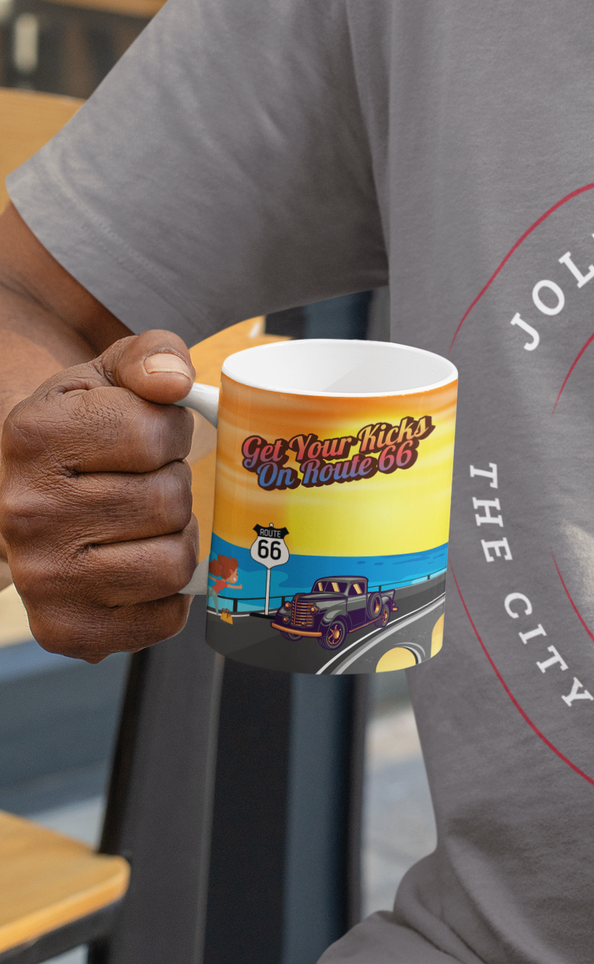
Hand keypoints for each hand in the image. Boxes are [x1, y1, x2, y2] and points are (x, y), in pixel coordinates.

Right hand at [0, 329, 199, 659]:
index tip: (151, 435)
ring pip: (173, 563)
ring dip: (175, 538)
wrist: (36, 487)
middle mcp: (27, 512)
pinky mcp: (66, 629)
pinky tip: (138, 562)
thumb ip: (155, 355)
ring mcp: (43, 578)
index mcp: (36, 436)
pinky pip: (163, 619)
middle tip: (145, 481)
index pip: (155, 434)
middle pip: (169, 501)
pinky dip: (168, 593)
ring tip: (144, 521)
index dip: (171, 431)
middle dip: (175, 484)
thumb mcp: (113, 373)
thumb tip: (174, 382)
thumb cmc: (86, 426)